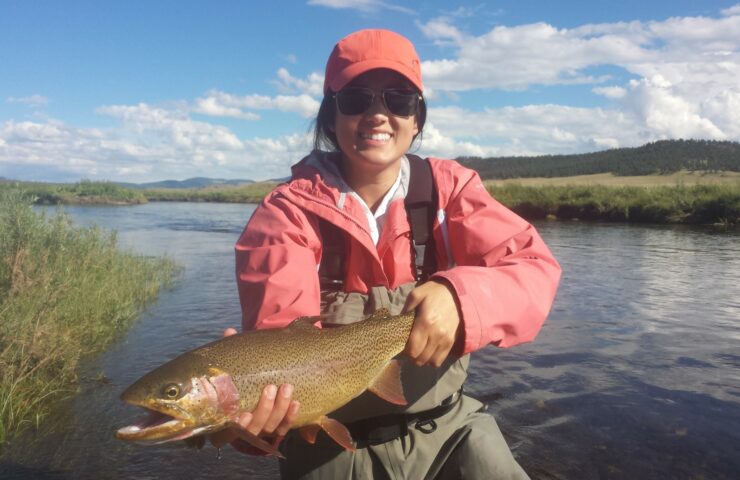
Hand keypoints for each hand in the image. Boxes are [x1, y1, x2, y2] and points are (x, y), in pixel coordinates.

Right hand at [216, 327, 300, 454]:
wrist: (264, 380)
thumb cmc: (246, 373)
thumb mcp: (239, 364)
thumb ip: (233, 351)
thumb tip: (229, 331)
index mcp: (229, 417)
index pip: (229, 432)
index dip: (237, 426)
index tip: (243, 414)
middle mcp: (247, 426)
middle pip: (255, 427)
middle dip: (265, 409)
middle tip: (270, 388)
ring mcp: (264, 427)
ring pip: (272, 426)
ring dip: (280, 408)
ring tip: (286, 387)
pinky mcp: (280, 425)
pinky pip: (286, 426)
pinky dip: (291, 415)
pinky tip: (296, 402)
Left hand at [403, 280, 462, 366]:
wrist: (456, 293)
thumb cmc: (434, 293)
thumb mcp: (416, 295)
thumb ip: (405, 310)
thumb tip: (397, 324)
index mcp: (426, 322)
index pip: (412, 350)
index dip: (405, 351)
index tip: (402, 344)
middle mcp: (437, 334)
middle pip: (420, 359)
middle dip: (412, 356)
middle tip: (409, 347)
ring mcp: (446, 340)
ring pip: (430, 362)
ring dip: (422, 359)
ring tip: (419, 350)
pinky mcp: (451, 342)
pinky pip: (440, 360)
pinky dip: (432, 359)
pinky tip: (428, 350)